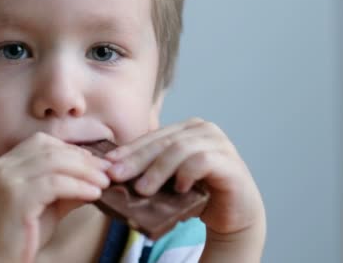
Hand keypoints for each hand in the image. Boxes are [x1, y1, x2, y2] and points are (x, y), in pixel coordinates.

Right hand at [0, 132, 111, 262]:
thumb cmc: (21, 238)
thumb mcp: (48, 206)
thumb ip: (68, 188)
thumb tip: (98, 177)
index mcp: (5, 164)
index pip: (41, 142)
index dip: (72, 149)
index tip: (95, 161)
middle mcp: (2, 167)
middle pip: (50, 148)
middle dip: (83, 158)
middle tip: (108, 170)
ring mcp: (7, 180)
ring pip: (54, 162)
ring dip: (85, 171)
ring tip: (105, 182)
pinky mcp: (16, 197)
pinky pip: (54, 184)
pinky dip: (78, 186)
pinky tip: (94, 194)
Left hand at [105, 118, 265, 260]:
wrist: (235, 214)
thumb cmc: (199, 194)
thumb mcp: (169, 179)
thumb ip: (150, 170)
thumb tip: (113, 172)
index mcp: (186, 128)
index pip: (152, 136)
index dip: (128, 150)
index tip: (107, 164)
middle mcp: (203, 130)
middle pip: (163, 141)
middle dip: (136, 159)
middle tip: (117, 176)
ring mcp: (219, 143)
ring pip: (180, 149)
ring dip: (157, 170)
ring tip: (142, 190)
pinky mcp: (230, 162)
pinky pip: (202, 161)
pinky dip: (186, 174)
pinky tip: (178, 188)